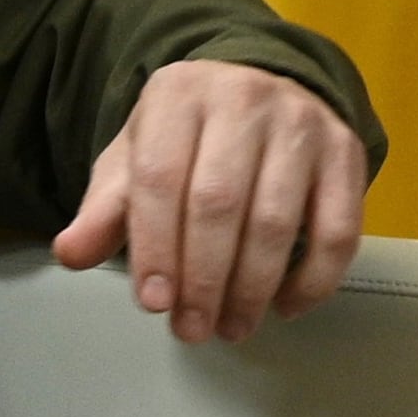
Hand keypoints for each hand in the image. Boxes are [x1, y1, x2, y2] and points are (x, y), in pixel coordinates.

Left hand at [55, 60, 368, 342]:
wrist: (260, 87)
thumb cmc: (188, 139)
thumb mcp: (135, 160)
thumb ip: (105, 210)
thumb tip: (71, 254)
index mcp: (178, 94)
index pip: (160, 178)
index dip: (154, 248)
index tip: (154, 304)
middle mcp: (244, 97)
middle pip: (218, 203)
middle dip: (202, 279)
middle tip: (192, 329)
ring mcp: (302, 121)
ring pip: (275, 220)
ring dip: (251, 288)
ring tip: (231, 327)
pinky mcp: (346, 150)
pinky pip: (338, 228)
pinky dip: (313, 279)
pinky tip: (285, 306)